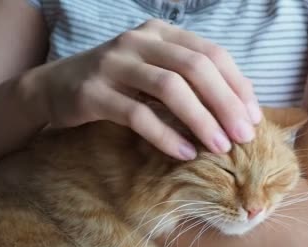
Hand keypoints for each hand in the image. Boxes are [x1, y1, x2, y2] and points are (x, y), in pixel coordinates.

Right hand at [25, 19, 260, 159]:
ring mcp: (113, 64)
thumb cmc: (114, 84)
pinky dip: (165, 134)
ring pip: (168, 88)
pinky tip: (184, 152)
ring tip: (219, 147)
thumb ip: (187, 78)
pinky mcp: (93, 92)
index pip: (210, 52)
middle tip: (243, 136)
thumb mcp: (152, 71)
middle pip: (194, 67)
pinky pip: (137, 114)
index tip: (253, 117)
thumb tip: (240, 101)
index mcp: (159, 32)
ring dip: (200, 119)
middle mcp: (137, 41)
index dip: (237, 84)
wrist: (54, 87)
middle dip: (225, 103)